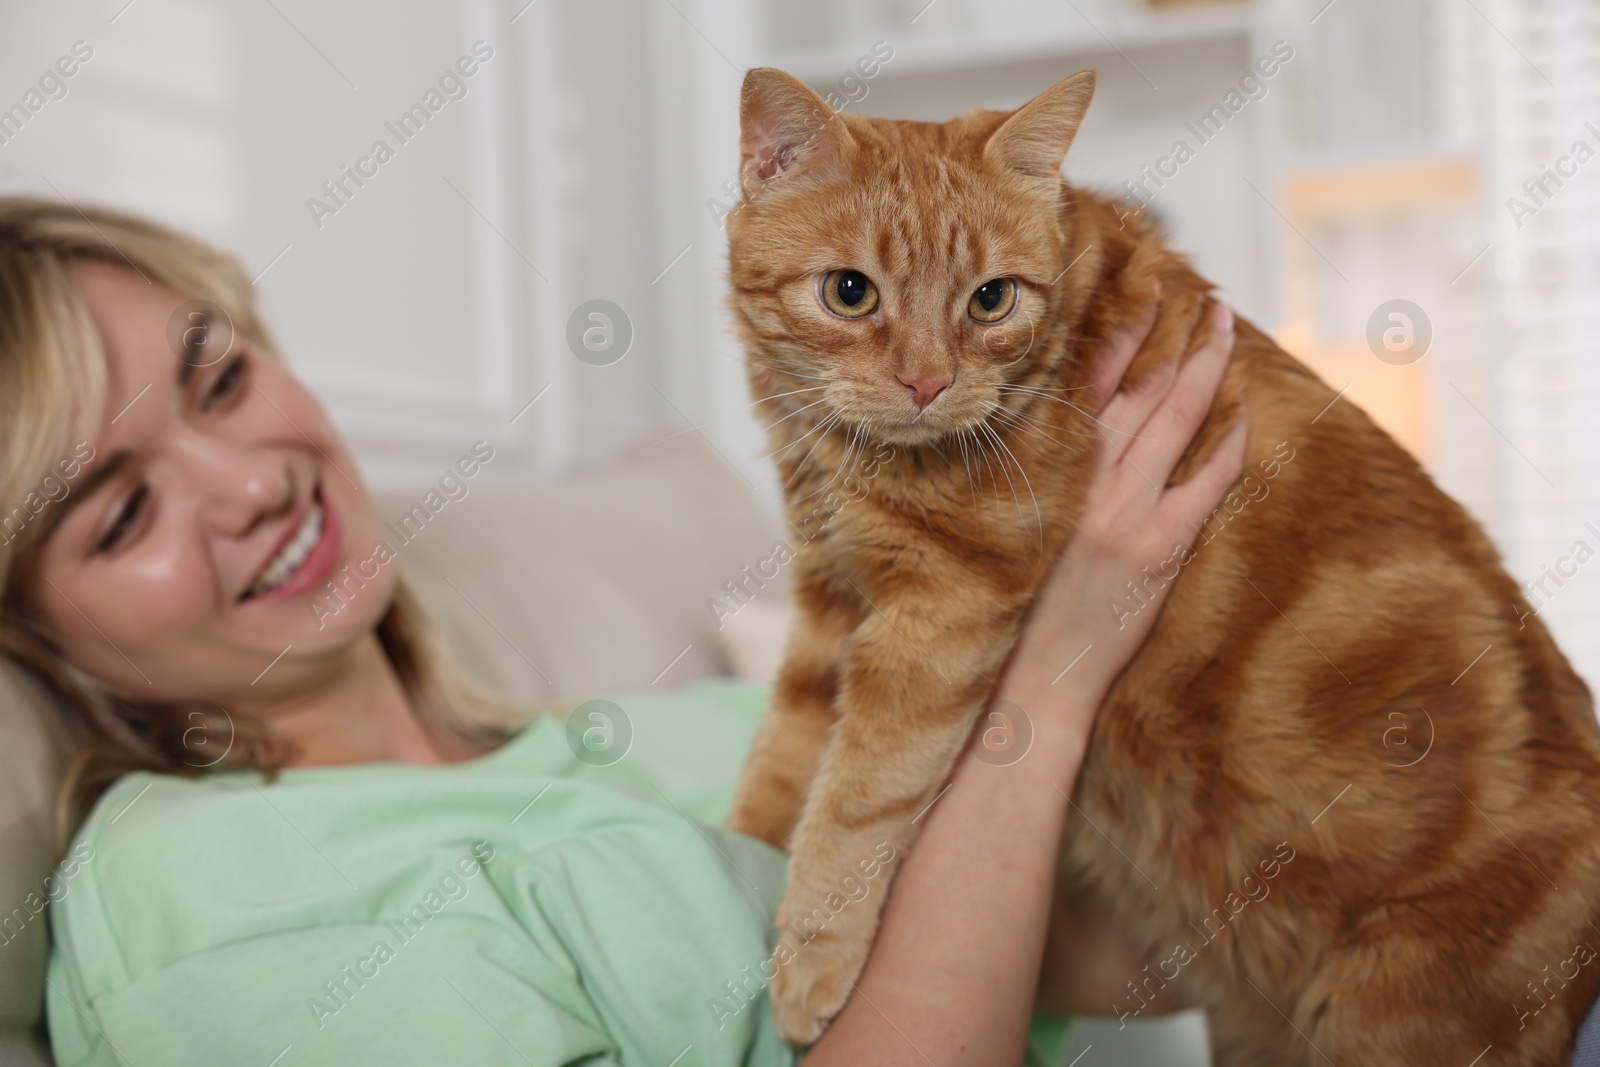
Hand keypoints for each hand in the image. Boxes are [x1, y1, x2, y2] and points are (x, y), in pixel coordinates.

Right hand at [1000, 299, 1245, 719]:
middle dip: (1176, 336)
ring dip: (1207, 369)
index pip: (1088, 379)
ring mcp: (1125, 510)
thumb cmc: (1019, 602)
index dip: (1122, 332)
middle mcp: (1085, 479)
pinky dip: (1228, 441)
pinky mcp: (1159, 547)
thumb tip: (1077, 424)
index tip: (1145, 294)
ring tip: (1224, 331)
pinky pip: (1208, 480)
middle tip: (1204, 299)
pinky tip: (1243, 414)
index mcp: (1047, 467)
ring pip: (1176, 418)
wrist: (1032, 674)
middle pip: (1141, 386)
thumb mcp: (1022, 520)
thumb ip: (1050, 470)